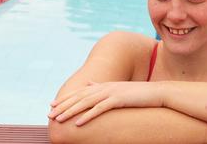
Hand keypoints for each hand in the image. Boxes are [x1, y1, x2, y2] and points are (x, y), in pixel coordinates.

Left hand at [47, 81, 164, 125]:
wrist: (156, 92)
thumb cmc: (138, 93)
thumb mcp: (117, 88)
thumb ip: (101, 85)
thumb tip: (89, 82)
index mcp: (104, 85)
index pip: (80, 92)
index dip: (65, 99)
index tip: (52, 105)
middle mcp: (105, 87)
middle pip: (79, 97)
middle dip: (63, 106)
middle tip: (49, 114)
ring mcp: (111, 92)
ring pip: (85, 102)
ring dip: (70, 111)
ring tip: (58, 119)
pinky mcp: (118, 99)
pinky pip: (99, 109)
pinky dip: (87, 116)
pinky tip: (77, 123)